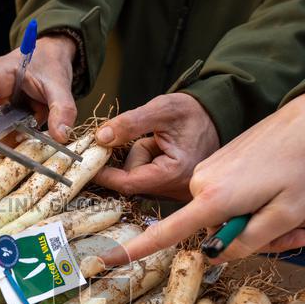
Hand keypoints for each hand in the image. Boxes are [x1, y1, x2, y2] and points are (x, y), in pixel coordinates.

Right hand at [0, 35, 76, 142]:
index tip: (2, 126)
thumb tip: (61, 136)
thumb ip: (62, 109)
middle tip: (21, 134)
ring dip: (10, 135)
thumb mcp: (59, 84)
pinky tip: (33, 126)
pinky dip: (17, 134)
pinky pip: (2, 130)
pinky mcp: (3, 112)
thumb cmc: (50, 63)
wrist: (53, 57)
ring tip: (32, 127)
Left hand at [91, 93, 219, 199]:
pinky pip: (145, 180)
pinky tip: (159, 150)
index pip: (128, 183)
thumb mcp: (162, 109)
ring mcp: (175, 193)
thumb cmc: (193, 112)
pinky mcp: (172, 190)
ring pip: (137, 181)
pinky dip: (144, 164)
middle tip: (145, 138)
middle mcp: (176, 191)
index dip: (104, 173)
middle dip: (129, 160)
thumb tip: (101, 137)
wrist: (217, 117)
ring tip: (158, 143)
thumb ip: (130, 123)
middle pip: (131, 183)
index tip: (87, 162)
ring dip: (137, 161)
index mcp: (174, 174)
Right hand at [104, 86, 304, 264]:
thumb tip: (216, 254)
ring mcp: (213, 169)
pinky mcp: (224, 162)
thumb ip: (247, 240)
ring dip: (264, 219)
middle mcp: (204, 181)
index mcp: (214, 196)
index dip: (137, 249)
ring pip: (229, 213)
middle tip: (301, 229)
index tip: (106, 261)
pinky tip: (295, 197)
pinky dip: (263, 202)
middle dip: (254, 235)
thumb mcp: (287, 213)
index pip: (168, 231)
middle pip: (213, 229)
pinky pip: (234, 196)